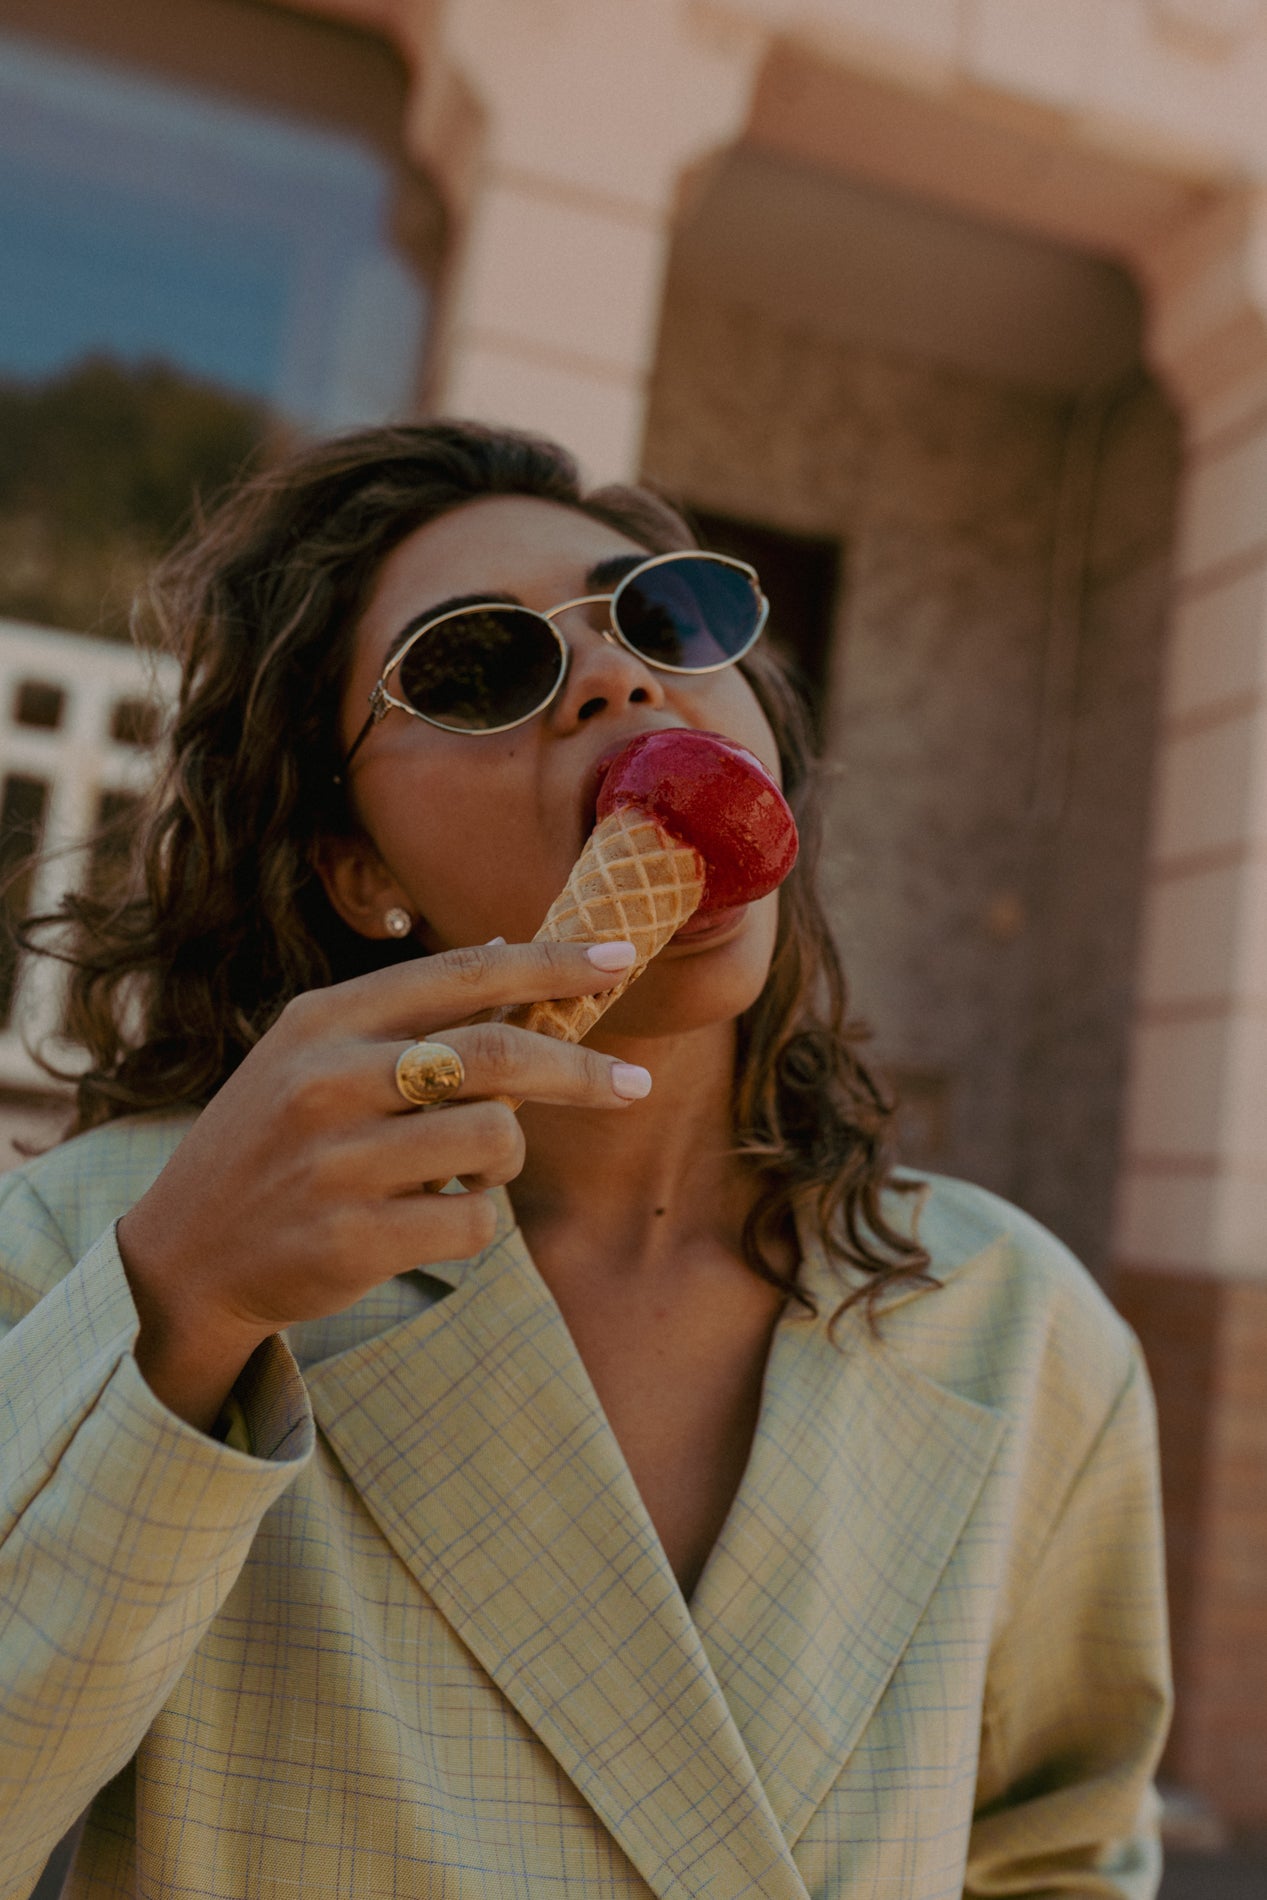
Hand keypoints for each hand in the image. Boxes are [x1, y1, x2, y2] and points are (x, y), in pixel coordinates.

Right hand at [117, 940, 646, 1428]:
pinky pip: (475, 1222)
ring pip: (494, 1140)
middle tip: (632, 1085)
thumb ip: (406, 1017)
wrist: (186, 1253)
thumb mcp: (314, 1057)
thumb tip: (517, 956)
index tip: (618, 959)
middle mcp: (326, 1081)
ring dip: (506, 1157)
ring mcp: (337, 1163)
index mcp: (323, 1020)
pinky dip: (477, 1220)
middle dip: (578, 1069)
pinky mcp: (353, 1240)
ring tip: (466, 1170)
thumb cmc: (276, 1142)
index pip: (462, 973)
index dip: (549, 964)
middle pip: (493, 1055)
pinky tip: (435, 1218)